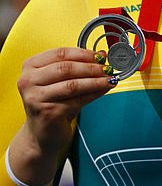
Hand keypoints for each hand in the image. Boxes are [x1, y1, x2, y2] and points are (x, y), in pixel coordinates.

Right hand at [11, 47, 114, 184]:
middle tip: (108, 68)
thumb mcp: (64, 80)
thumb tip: (102, 54)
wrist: (43, 132)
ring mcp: (35, 98)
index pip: (60, 53)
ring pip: (73, 84)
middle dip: (92, 68)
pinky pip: (77, 100)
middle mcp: (28, 81)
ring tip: (110, 79)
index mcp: (30, 67)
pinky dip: (94, 94)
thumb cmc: (53, 103)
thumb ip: (80, 65)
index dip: (84, 53)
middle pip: (66, 68)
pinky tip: (104, 90)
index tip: (100, 56)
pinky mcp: (47, 112)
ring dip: (96, 81)